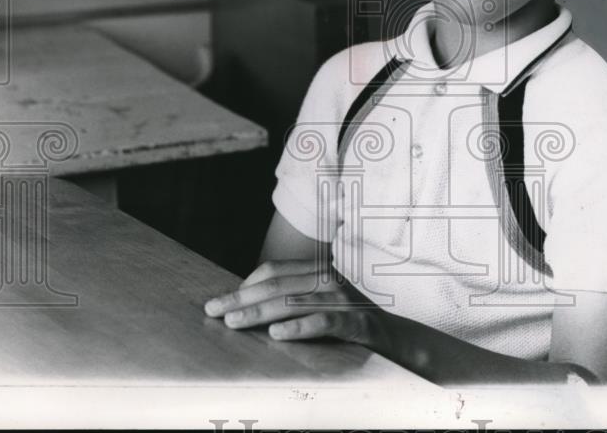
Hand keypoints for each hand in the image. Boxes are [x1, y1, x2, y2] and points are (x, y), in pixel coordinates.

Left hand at [203, 258, 388, 348]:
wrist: (392, 336)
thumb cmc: (347, 319)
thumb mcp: (319, 301)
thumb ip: (291, 297)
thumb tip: (245, 303)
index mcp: (318, 270)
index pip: (275, 270)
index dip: (246, 284)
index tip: (222, 300)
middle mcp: (329, 278)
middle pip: (277, 284)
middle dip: (241, 298)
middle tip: (214, 310)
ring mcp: (342, 298)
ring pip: (293, 302)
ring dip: (259, 313)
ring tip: (234, 322)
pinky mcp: (354, 321)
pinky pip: (322, 322)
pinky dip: (298, 327)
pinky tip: (277, 334)